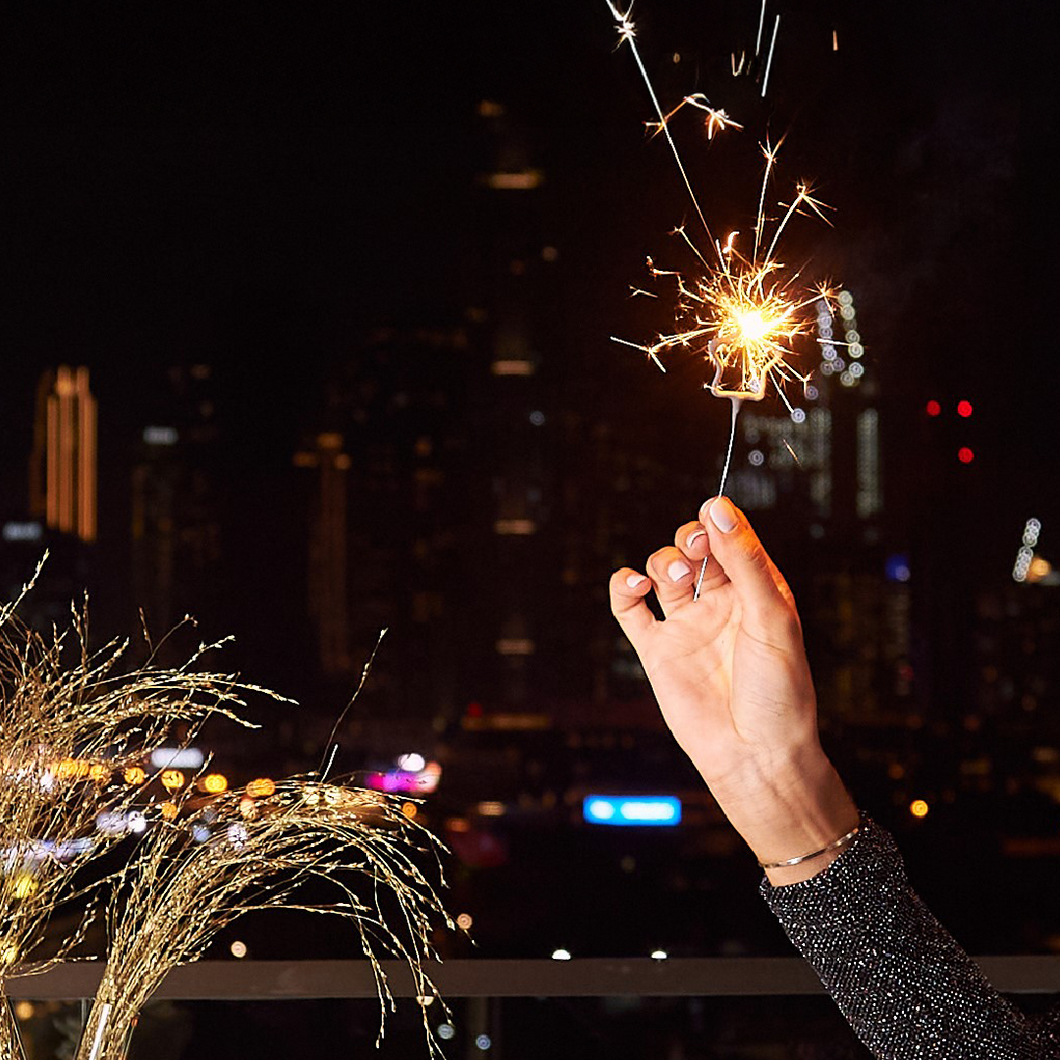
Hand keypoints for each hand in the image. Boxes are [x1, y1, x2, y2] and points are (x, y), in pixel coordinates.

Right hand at [610, 497, 857, 882]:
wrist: (755, 756)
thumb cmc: (780, 692)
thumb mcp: (772, 618)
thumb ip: (745, 562)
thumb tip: (717, 509)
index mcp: (756, 593)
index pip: (733, 541)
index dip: (719, 522)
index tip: (711, 513)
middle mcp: (720, 604)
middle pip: (693, 549)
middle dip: (689, 538)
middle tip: (694, 549)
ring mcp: (686, 626)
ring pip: (661, 571)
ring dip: (662, 561)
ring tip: (672, 579)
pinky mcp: (657, 651)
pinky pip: (629, 609)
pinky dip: (623, 587)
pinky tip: (634, 584)